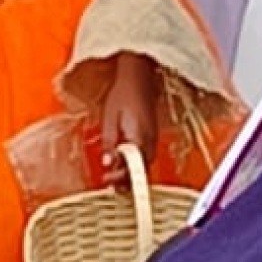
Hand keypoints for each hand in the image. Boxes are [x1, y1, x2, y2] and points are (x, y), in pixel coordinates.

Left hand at [100, 53, 159, 186]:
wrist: (139, 77)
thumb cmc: (123, 93)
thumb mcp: (109, 118)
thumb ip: (109, 143)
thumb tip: (107, 164)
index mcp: (139, 138)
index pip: (133, 168)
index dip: (120, 178)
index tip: (107, 180)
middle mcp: (150, 142)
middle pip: (141, 171)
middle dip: (126, 181)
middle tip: (109, 184)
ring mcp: (154, 139)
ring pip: (145, 165)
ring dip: (131, 174)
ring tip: (115, 177)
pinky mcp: (152, 136)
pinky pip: (147, 157)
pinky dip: (136, 165)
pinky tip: (125, 164)